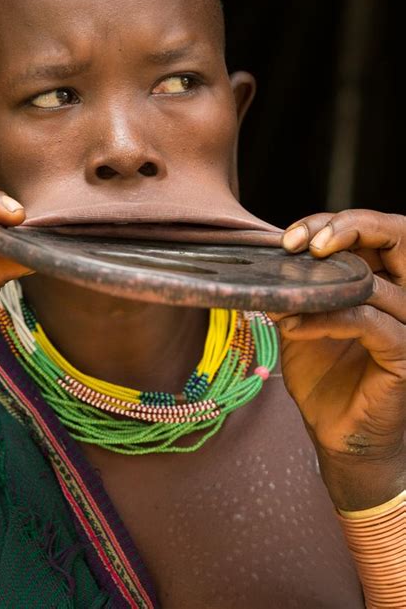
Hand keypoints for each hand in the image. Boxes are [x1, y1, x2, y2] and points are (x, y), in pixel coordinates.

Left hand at [268, 209, 405, 509]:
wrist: (335, 436)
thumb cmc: (323, 377)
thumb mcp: (302, 322)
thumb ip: (297, 291)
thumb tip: (268, 260)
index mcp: (381, 281)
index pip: (370, 234)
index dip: (333, 224)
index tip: (289, 238)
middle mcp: (402, 297)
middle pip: (393, 238)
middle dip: (347, 228)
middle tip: (302, 243)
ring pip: (374, 283)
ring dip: (321, 286)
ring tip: (282, 298)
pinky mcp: (404, 353)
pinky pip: (368, 322)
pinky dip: (327, 319)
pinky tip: (293, 326)